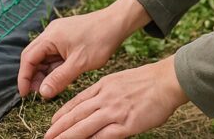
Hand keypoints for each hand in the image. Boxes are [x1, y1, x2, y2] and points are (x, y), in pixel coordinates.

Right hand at [18, 0, 150, 99]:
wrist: (118, 22)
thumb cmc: (101, 39)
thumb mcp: (80, 63)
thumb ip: (59, 78)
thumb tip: (42, 93)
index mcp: (50, 36)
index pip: (28, 58)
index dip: (24, 77)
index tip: (25, 95)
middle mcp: (51, 33)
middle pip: (33, 57)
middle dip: (34, 76)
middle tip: (41, 93)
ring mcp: (59, 35)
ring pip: (44, 57)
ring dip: (45, 72)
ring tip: (52, 87)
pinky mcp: (67, 37)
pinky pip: (55, 54)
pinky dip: (55, 67)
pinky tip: (61, 77)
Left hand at [44, 55, 188, 138]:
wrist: (167, 80)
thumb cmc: (149, 81)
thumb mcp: (121, 80)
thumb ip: (108, 92)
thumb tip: (97, 105)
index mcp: (104, 85)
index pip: (77, 101)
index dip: (62, 114)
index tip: (53, 122)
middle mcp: (105, 98)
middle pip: (76, 115)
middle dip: (59, 128)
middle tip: (46, 137)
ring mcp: (115, 111)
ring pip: (84, 126)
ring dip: (67, 136)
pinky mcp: (126, 124)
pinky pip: (103, 136)